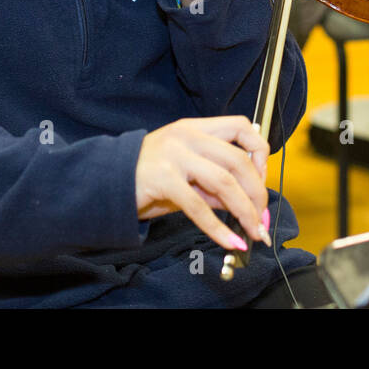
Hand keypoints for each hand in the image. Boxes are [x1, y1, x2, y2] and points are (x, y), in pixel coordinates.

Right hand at [135, 116, 271, 250]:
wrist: (105, 183)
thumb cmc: (147, 177)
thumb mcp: (186, 174)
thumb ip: (215, 185)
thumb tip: (248, 204)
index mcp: (195, 128)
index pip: (240, 127)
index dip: (259, 152)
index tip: (262, 179)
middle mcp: (187, 136)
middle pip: (238, 159)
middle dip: (257, 192)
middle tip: (262, 217)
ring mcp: (175, 156)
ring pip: (224, 181)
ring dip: (245, 211)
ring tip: (253, 232)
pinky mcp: (163, 179)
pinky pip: (199, 207)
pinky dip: (219, 228)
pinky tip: (230, 241)